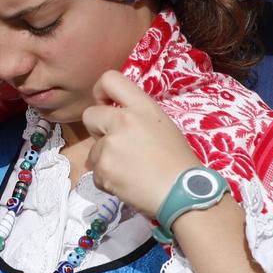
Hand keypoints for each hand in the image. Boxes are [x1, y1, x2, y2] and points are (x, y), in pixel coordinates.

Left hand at [80, 71, 203, 219]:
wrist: (183, 193)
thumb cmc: (178, 160)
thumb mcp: (162, 126)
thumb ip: (136, 118)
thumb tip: (112, 123)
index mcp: (142, 107)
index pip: (110, 79)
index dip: (100, 92)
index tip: (104, 105)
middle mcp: (123, 120)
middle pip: (89, 115)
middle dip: (96, 130)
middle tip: (114, 144)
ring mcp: (111, 145)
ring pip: (93, 150)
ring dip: (105, 161)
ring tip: (129, 172)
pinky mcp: (104, 168)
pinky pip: (96, 173)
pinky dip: (107, 180)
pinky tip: (127, 184)